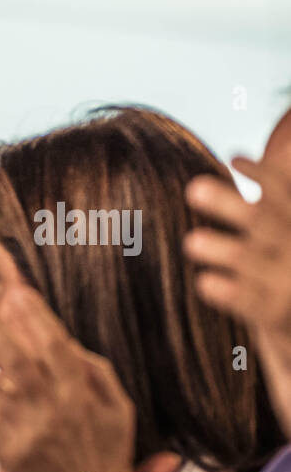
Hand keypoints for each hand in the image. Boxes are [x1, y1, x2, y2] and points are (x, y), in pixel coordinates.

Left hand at [0, 287, 142, 471]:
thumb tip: (69, 342)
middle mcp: (51, 409)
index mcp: (80, 393)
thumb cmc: (108, 454)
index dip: (33, 315)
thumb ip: (97, 373)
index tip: (16, 292)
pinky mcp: (7, 456)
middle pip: (16, 358)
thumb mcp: (119, 410)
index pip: (53, 343)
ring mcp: (26, 432)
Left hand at [185, 153, 290, 346]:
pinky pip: (248, 300)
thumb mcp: (282, 227)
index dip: (262, 174)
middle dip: (228, 203)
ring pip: (249, 259)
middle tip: (193, 188)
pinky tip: (204, 282)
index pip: (282, 193)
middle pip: (260, 220)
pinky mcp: (275, 313)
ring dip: (221, 248)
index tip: (233, 158)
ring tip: (191, 241)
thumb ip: (272, 201)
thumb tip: (236, 158)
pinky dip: (228, 291)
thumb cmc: (281, 264)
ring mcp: (287, 281)